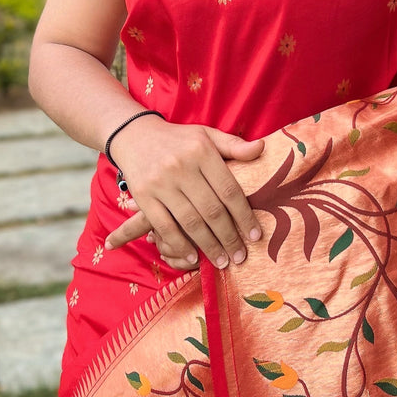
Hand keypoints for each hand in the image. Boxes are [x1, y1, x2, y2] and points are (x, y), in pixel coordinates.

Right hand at [104, 116, 264, 270]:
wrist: (135, 136)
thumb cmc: (178, 139)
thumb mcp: (207, 135)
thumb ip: (234, 146)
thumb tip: (262, 148)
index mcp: (202, 151)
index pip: (229, 189)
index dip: (244, 216)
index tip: (255, 236)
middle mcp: (181, 167)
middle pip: (212, 210)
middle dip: (229, 238)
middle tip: (241, 257)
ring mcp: (161, 183)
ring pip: (190, 222)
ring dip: (209, 246)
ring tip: (222, 261)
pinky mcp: (143, 196)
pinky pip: (165, 226)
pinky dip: (180, 244)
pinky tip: (193, 256)